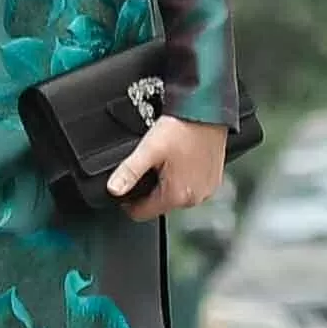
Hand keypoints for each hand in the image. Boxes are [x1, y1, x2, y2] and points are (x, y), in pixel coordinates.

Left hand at [105, 113, 227, 218]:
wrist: (206, 113)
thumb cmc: (181, 129)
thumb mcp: (149, 150)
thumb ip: (129, 171)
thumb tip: (113, 189)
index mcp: (177, 195)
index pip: (142, 213)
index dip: (128, 203)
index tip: (124, 188)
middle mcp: (195, 198)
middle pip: (159, 205)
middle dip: (149, 190)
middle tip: (147, 166)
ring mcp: (206, 190)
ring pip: (175, 196)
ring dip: (166, 184)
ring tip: (164, 161)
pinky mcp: (213, 181)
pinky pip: (190, 187)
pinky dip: (182, 178)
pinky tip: (179, 161)